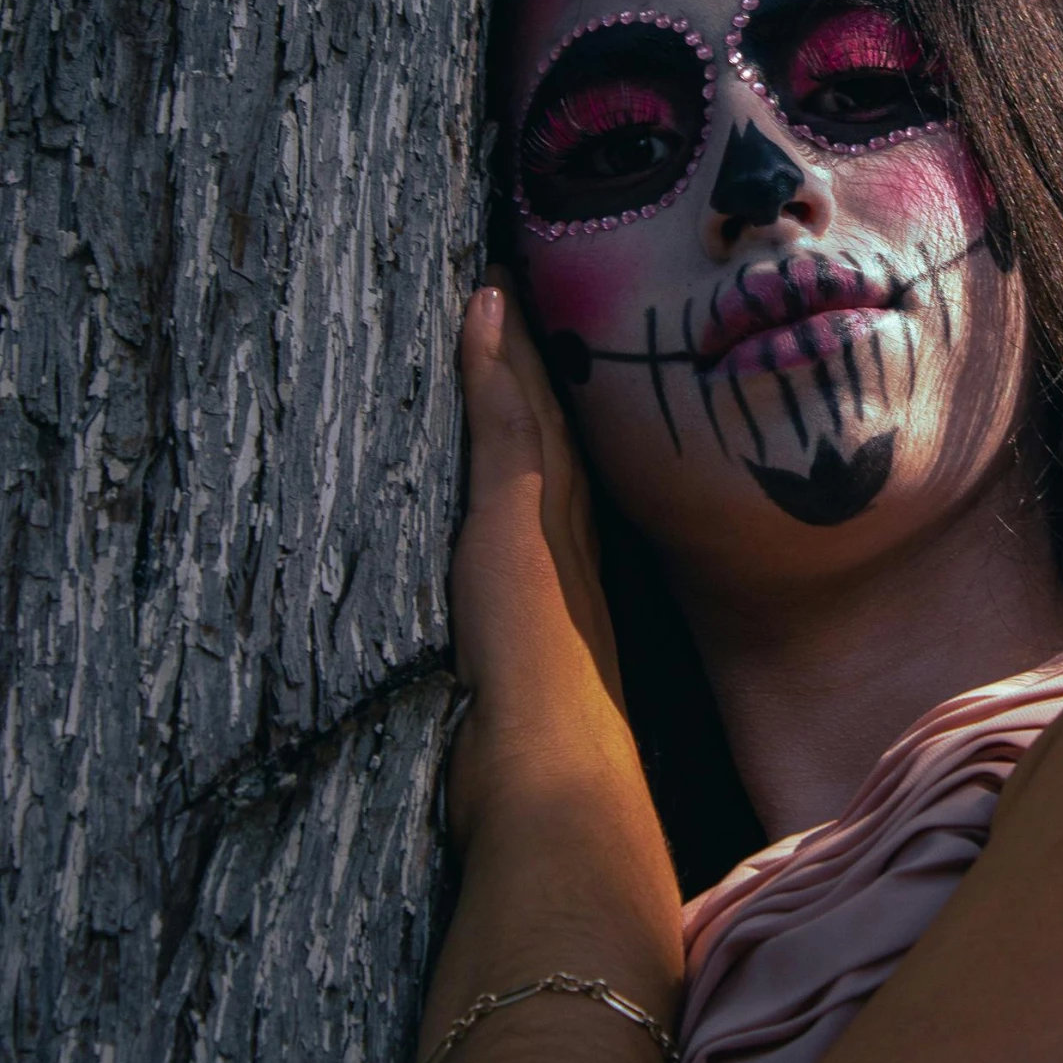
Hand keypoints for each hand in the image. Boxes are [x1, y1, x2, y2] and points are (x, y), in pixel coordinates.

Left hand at [448, 272, 623, 849]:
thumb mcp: (532, 724)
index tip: (546, 371)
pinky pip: (507, 421)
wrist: (561, 788)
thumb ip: (528, 702)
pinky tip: (484, 303)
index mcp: (579, 589)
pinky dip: (495, 361)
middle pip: (561, 433)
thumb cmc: (546, 778)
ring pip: (540, 412)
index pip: (564, 486)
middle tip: (535, 289)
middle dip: (548, 366)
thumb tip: (538, 728)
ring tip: (507, 274)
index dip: (554, 426)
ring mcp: (550, 529)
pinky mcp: (516, 520)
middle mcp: (576, 547)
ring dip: (524, 344)